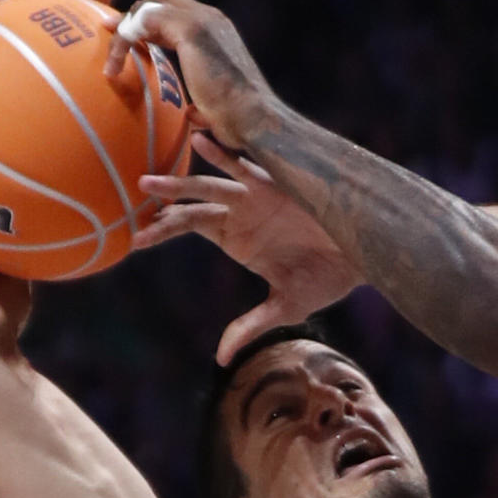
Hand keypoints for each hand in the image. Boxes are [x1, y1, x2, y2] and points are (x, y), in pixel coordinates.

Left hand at [111, 0, 278, 148]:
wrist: (257, 122)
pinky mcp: (192, 29)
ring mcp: (203, 20)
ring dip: (126, 28)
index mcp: (218, 31)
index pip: (176, 12)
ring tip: (111, 58)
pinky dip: (126, 38)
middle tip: (111, 34)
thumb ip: (202, 99)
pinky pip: (145, 20)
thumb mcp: (216, 105)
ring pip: (150, 6)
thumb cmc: (239, 124)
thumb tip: (192, 115)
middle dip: (134, 15)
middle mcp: (212, 18)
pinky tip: (116, 63)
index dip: (149, 23)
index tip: (129, 42)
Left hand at [135, 132, 360, 360]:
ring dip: (181, 181)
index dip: (162, 230)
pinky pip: (245, 165)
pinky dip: (223, 153)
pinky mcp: (277, 183)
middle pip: (192, 203)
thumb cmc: (327, 279)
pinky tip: (201, 140)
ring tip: (151, 179)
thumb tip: (222, 357)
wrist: (364, 256)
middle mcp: (240, 213)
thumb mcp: (286, 306)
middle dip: (164, 200)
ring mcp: (256, 195)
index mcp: (235, 237)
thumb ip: (251, 324)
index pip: (189, 226)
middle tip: (133, 195)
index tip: (134, 239)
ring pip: (210, 184)